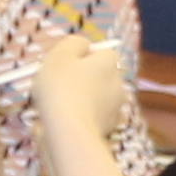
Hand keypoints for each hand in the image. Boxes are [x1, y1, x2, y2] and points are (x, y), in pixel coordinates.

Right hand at [34, 35, 133, 167]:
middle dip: (81, 79)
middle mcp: (118, 82)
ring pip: (95, 97)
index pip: (99, 52)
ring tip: (57, 105)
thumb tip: (82, 45)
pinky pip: (91, 116)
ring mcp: (115, 107)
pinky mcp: (107, 128)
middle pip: (98, 75)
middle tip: (57, 84)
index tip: (63, 65)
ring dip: (81, 99)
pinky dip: (81, 117)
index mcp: (109, 62)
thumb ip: (73, 43)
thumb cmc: (61, 88)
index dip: (80, 57)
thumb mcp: (60, 54)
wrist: (69, 132)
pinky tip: (64, 121)